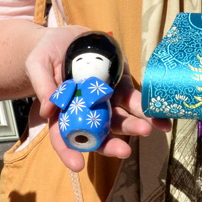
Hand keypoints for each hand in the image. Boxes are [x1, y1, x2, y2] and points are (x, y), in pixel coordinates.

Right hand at [25, 24, 156, 172]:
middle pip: (97, 133)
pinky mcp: (121, 86)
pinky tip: (163, 121)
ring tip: (148, 130)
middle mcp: (85, 111)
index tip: (77, 165)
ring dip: (134, 126)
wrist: (68, 37)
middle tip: (124, 151)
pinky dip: (148, 110)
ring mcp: (105, 100)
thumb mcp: (38, 64)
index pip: (63, 136)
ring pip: (120, 119)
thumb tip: (48, 110)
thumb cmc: (47, 53)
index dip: (68, 151)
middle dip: (111, 143)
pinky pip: (135, 100)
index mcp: (62, 111)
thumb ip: (43, 85)